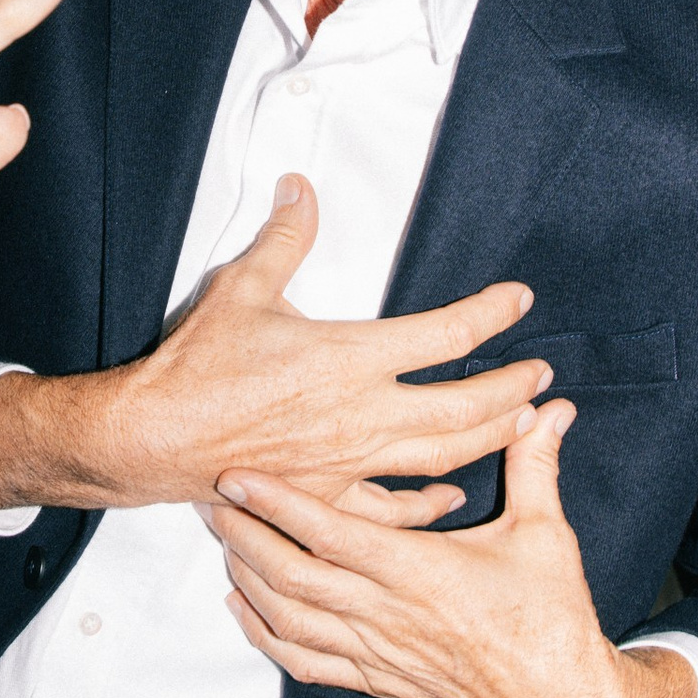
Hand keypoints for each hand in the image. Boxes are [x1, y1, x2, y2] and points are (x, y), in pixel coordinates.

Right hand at [0, 174, 547, 514]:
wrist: (156, 436)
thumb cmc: (198, 367)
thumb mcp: (243, 287)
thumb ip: (285, 237)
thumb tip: (300, 188)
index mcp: (351, 357)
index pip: (446, 333)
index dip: (492, 314)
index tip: (518, 301)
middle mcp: (363, 413)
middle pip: (465, 406)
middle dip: (512, 388)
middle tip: (541, 373)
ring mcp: (351, 461)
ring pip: (442, 456)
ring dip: (490, 438)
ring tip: (523, 422)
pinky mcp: (329, 495)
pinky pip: (394, 509)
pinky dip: (430, 504)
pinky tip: (452, 495)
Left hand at [210, 402, 695, 697]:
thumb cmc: (553, 619)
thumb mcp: (546, 535)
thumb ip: (535, 466)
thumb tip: (551, 407)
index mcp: (422, 572)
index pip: (330, 533)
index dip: (278, 503)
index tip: (238, 475)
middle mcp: (389, 615)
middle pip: (292, 575)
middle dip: (243, 536)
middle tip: (208, 500)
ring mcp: (378, 653)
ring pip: (290, 620)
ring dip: (248, 580)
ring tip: (221, 542)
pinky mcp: (379, 681)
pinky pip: (306, 662)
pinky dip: (266, 636)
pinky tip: (244, 608)